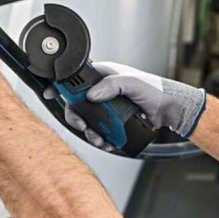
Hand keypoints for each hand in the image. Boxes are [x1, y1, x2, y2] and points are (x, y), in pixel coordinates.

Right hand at [44, 61, 205, 146]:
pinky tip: (106, 142)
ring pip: (86, 121)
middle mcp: (101, 91)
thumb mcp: (132, 83)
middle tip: (83, 126)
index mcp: (102, 75)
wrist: (169, 109)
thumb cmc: (154, 89)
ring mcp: (105, 107)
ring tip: (99, 139)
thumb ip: (112, 85)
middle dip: (77, 118)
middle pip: (76, 105)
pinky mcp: (112, 121)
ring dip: (89, 132)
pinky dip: (99, 138)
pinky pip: (98, 130)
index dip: (60, 85)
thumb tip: (92, 95)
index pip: (75, 78)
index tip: (49, 93)